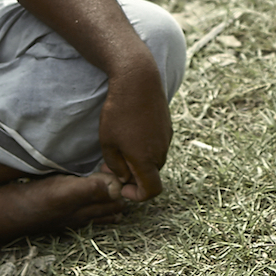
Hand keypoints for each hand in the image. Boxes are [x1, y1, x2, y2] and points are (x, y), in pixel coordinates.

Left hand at [96, 57, 171, 206]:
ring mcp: (166, 138)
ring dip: (139, 160)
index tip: (122, 185)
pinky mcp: (167, 126)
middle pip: (150, 175)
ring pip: (154, 160)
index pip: (151, 191)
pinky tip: (130, 131)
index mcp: (146, 160)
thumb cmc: (119, 112)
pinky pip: (157, 145)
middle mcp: (161, 152)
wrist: (138, 80)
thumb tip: (124, 177)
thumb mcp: (108, 142)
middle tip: (110, 165)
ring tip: (118, 146)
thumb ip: (116, 166)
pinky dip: (145, 146)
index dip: (136, 196)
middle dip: (132, 176)